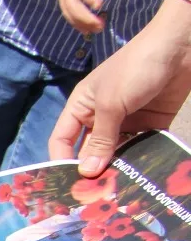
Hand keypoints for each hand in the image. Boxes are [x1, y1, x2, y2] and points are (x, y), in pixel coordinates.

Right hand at [50, 0, 190, 172]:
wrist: (180, 45)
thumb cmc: (136, 67)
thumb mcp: (112, 104)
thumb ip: (100, 139)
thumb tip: (87, 173)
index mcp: (82, 107)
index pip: (62, 140)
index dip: (62, 162)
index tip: (69, 185)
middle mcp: (101, 117)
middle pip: (90, 151)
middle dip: (93, 171)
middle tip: (97, 195)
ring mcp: (127, 121)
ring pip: (117, 153)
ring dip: (118, 168)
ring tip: (120, 189)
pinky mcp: (151, 124)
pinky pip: (142, 147)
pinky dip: (141, 160)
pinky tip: (142, 175)